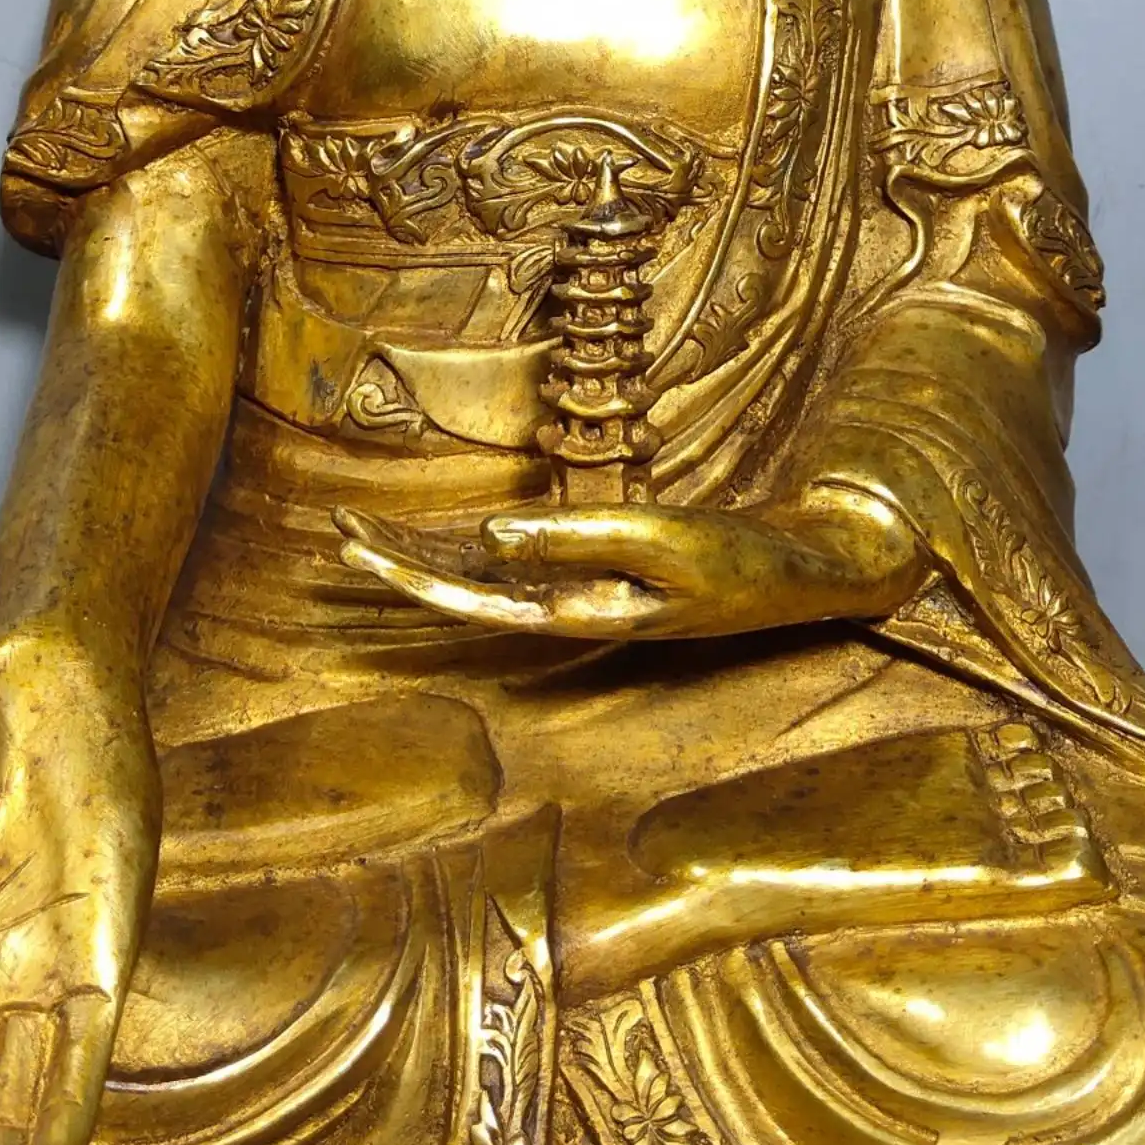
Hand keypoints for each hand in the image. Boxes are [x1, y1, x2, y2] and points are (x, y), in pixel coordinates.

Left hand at [336, 487, 919, 641]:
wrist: (807, 573)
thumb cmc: (745, 561)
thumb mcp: (666, 541)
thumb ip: (579, 538)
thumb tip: (485, 536)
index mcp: (580, 614)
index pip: (472, 600)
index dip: (409, 575)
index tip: (353, 546)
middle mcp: (573, 612)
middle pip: (466, 593)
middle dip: (402, 564)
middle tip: (337, 530)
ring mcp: (589, 596)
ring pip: (489, 581)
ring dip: (433, 556)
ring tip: (373, 532)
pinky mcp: (607, 574)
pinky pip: (523, 564)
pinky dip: (480, 548)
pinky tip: (454, 536)